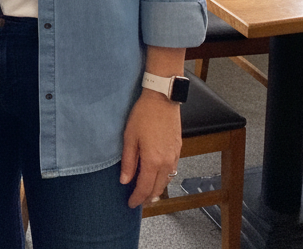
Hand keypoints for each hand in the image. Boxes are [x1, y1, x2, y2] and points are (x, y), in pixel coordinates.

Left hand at [119, 91, 181, 207]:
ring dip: (156, 189)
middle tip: (137, 201)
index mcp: (153, 160)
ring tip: (146, 192)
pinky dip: (163, 178)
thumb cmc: (144, 114)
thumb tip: (125, 180)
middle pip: (157, 188)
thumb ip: (128, 161)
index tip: (130, 203)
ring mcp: (174, 156)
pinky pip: (171, 171)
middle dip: (147, 198)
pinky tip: (157, 176)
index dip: (137, 198)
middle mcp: (166, 162)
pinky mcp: (178, 149)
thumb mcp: (130, 136)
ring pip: (166, 181)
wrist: (162, 98)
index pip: (144, 188)